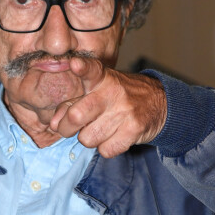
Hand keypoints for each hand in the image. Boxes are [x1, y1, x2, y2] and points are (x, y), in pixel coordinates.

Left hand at [49, 57, 167, 157]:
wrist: (160, 104)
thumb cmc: (119, 98)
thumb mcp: (97, 92)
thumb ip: (72, 104)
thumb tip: (54, 125)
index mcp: (102, 79)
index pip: (91, 70)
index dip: (82, 68)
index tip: (75, 65)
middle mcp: (112, 92)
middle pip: (77, 115)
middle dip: (67, 128)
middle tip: (69, 129)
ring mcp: (125, 111)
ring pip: (88, 139)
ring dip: (90, 139)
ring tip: (100, 129)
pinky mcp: (134, 130)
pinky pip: (105, 150)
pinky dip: (106, 148)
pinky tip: (114, 137)